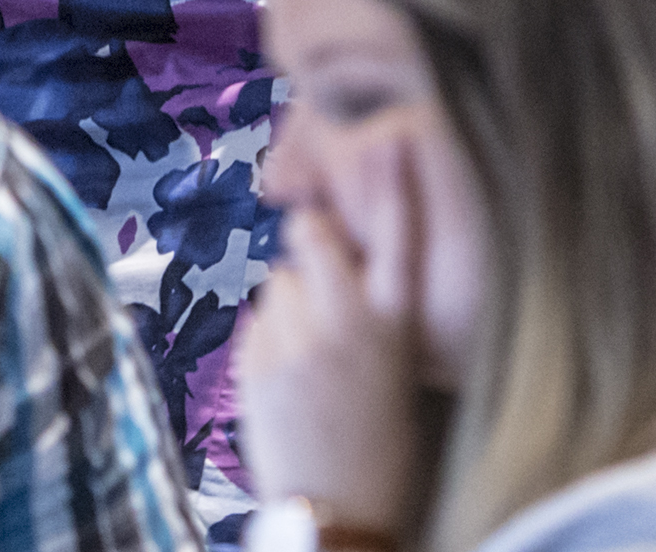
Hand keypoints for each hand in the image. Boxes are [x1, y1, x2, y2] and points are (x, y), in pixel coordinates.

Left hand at [236, 172, 428, 534]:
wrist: (337, 519)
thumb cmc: (380, 451)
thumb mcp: (399, 375)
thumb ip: (373, 314)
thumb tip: (336, 266)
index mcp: (396, 328)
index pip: (399, 239)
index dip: (396, 185)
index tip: (395, 141)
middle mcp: (347, 324)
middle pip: (311, 234)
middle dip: (311, 243)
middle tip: (320, 273)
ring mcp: (297, 341)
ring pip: (279, 281)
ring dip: (288, 303)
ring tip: (308, 358)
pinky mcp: (256, 363)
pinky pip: (256, 321)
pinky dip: (268, 338)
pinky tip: (287, 380)